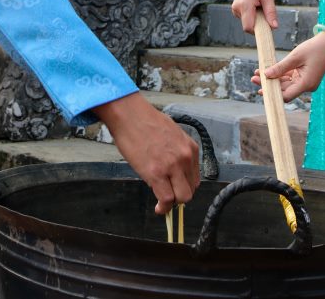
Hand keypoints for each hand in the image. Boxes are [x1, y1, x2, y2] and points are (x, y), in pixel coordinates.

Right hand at [94, 92, 199, 214]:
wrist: (130, 115)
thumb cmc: (145, 121)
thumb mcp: (171, 134)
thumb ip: (176, 152)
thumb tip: (173, 170)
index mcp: (190, 148)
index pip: (195, 178)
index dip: (184, 186)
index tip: (175, 189)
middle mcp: (185, 158)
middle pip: (191, 190)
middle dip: (179, 196)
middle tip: (168, 196)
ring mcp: (172, 166)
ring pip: (182, 197)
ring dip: (172, 202)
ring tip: (162, 203)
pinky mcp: (157, 173)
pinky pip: (166, 199)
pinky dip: (163, 208)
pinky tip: (158, 209)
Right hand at [231, 0, 277, 32]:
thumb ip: (270, 13)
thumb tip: (274, 27)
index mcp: (245, 5)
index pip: (248, 27)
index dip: (258, 31)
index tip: (267, 28)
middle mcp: (237, 8)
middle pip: (248, 26)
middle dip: (258, 24)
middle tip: (265, 12)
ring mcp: (235, 8)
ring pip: (247, 22)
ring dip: (256, 19)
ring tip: (260, 5)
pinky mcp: (235, 8)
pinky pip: (245, 17)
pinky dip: (252, 15)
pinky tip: (255, 5)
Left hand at [252, 32, 324, 101]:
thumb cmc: (314, 48)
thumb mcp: (295, 57)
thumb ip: (280, 67)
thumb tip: (266, 75)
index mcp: (306, 84)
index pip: (286, 96)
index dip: (272, 94)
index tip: (260, 89)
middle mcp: (306, 86)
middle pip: (284, 90)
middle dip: (269, 85)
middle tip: (253, 78)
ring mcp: (305, 81)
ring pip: (285, 84)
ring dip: (272, 79)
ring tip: (257, 73)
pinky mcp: (304, 76)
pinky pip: (290, 78)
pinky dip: (279, 75)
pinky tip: (267, 71)